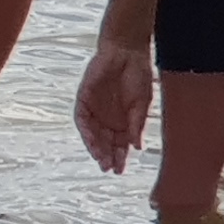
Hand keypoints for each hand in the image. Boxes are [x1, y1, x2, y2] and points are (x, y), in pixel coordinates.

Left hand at [75, 44, 154, 172]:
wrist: (127, 53)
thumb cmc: (138, 76)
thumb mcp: (142, 104)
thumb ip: (136, 124)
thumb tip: (137, 146)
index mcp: (123, 121)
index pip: (119, 144)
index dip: (119, 157)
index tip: (120, 170)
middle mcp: (107, 118)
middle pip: (105, 142)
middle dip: (106, 156)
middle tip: (109, 168)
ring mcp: (95, 109)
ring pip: (92, 133)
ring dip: (95, 147)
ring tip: (100, 159)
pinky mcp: (84, 99)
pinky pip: (81, 118)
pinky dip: (86, 130)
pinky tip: (92, 140)